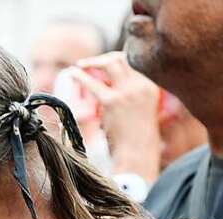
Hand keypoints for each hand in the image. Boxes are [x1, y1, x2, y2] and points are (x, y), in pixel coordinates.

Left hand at [71, 52, 161, 182]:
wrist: (137, 154)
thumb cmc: (136, 139)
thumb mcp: (140, 112)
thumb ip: (129, 97)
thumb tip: (108, 90)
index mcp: (151, 86)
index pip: (135, 63)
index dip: (117, 60)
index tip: (104, 62)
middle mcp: (142, 85)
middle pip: (123, 58)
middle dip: (104, 58)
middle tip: (88, 63)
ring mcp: (128, 92)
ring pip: (111, 63)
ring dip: (93, 62)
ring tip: (80, 65)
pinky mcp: (113, 102)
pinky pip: (94, 83)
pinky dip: (82, 76)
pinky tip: (72, 74)